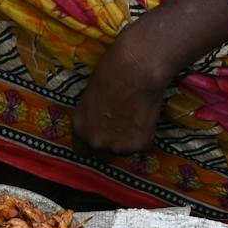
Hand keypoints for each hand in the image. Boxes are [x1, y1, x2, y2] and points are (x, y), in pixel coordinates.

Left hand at [75, 31, 173, 159]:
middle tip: (121, 128)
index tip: (100, 138)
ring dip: (128, 140)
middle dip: (110, 145)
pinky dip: (145, 135)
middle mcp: (96, 142)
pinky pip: (143, 144)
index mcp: (81, 129)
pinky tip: (146, 116)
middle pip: (103, 156)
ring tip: (135, 118)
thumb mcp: (91, 96)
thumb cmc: (110, 73)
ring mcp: (118, 147)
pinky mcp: (139, 145)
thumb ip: (93, 116)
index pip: (82, 151)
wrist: (136, 71)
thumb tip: (100, 120)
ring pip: (124, 151)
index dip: (91, 145)